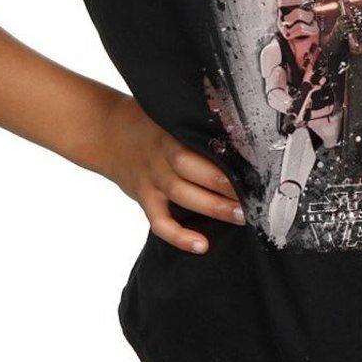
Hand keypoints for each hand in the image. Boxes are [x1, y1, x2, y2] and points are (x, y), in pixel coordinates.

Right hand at [96, 93, 245, 254]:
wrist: (106, 133)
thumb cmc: (149, 123)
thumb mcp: (170, 115)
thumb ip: (195, 124)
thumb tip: (239, 126)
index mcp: (171, 132)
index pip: (201, 143)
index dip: (226, 156)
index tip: (254, 166)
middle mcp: (161, 155)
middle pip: (193, 169)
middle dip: (225, 184)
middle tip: (255, 195)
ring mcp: (151, 178)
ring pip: (180, 194)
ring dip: (212, 207)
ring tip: (241, 216)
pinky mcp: (143, 198)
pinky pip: (159, 222)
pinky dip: (179, 236)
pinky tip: (202, 245)